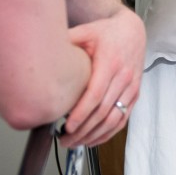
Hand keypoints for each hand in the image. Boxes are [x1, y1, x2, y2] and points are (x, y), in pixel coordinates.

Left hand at [59, 8, 145, 147]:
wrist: (132, 31)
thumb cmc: (108, 33)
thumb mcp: (86, 32)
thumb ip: (67, 41)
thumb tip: (41, 50)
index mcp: (110, 62)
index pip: (96, 94)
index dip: (81, 113)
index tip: (68, 126)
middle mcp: (124, 77)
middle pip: (103, 112)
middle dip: (83, 130)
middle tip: (65, 139)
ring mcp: (131, 88)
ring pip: (114, 119)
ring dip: (94, 135)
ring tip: (75, 142)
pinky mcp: (134, 94)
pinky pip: (123, 119)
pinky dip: (108, 133)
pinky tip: (93, 139)